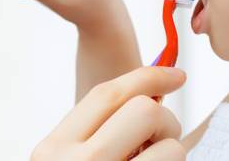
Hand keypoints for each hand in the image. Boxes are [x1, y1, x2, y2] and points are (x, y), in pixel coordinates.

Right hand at [31, 66, 186, 160]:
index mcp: (53, 148)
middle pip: (144, 111)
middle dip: (164, 121)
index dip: (148, 77)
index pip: (107, 94)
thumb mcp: (67, 160)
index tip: (175, 75)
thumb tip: (147, 103)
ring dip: (172, 153)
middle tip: (162, 141)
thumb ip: (94, 134)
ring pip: (172, 147)